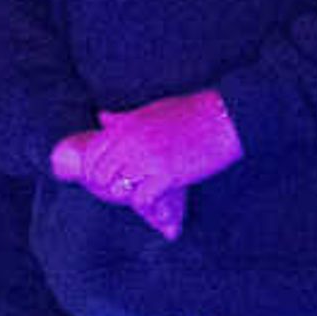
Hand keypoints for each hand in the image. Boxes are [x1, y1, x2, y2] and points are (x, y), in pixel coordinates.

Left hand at [51, 90, 242, 243]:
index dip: (93, 171)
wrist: (225, 118)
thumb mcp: (151, 111)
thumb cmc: (191, 112)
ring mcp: (147, 158)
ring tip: (141, 196)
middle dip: (107, 187)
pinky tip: (156, 201)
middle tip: (124, 192)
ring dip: (127, 196)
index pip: (92, 154)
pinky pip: (141, 199)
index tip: (103, 180)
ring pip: (117, 188)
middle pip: (100, 174)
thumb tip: (102, 117)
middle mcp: (131, 142)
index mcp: (126, 126)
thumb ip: (124, 119)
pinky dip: (146, 205)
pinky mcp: (167, 174)